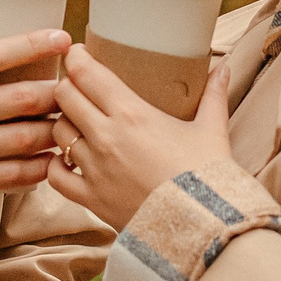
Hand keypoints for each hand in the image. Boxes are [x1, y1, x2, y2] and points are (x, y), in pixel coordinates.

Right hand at [0, 30, 67, 241]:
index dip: (32, 44)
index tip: (63, 38)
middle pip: (16, 98)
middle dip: (54, 95)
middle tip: (76, 92)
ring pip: (19, 140)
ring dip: (52, 134)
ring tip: (71, 129)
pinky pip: (5, 177)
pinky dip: (33, 170)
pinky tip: (48, 165)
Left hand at [46, 46, 237, 233]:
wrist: (204, 227)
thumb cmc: (208, 176)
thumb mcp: (212, 129)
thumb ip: (214, 94)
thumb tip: (225, 67)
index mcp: (132, 114)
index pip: (87, 74)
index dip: (76, 58)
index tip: (77, 53)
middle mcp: (106, 138)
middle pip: (64, 97)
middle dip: (67, 85)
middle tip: (77, 85)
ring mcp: (94, 169)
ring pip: (58, 133)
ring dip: (63, 122)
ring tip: (74, 120)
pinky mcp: (91, 199)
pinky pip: (55, 176)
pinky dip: (55, 165)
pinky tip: (65, 159)